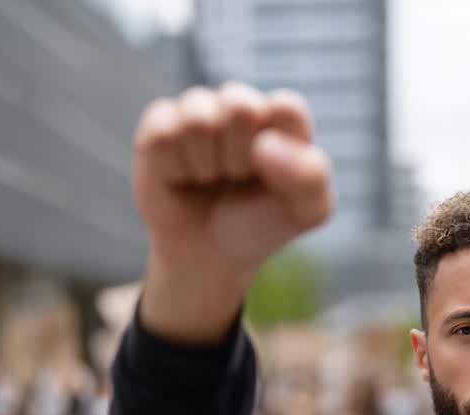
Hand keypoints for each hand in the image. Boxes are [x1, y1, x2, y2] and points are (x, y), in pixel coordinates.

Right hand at [132, 83, 332, 341]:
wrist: (210, 254)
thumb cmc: (261, 224)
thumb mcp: (306, 212)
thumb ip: (310, 176)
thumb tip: (264, 145)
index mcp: (283, 117)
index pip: (287, 107)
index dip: (280, 150)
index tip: (275, 177)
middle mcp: (241, 104)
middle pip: (241, 105)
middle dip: (240, 157)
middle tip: (238, 179)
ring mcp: (198, 110)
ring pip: (199, 117)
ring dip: (206, 164)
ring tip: (211, 178)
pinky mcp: (159, 124)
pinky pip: (163, 133)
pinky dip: (174, 168)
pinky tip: (182, 177)